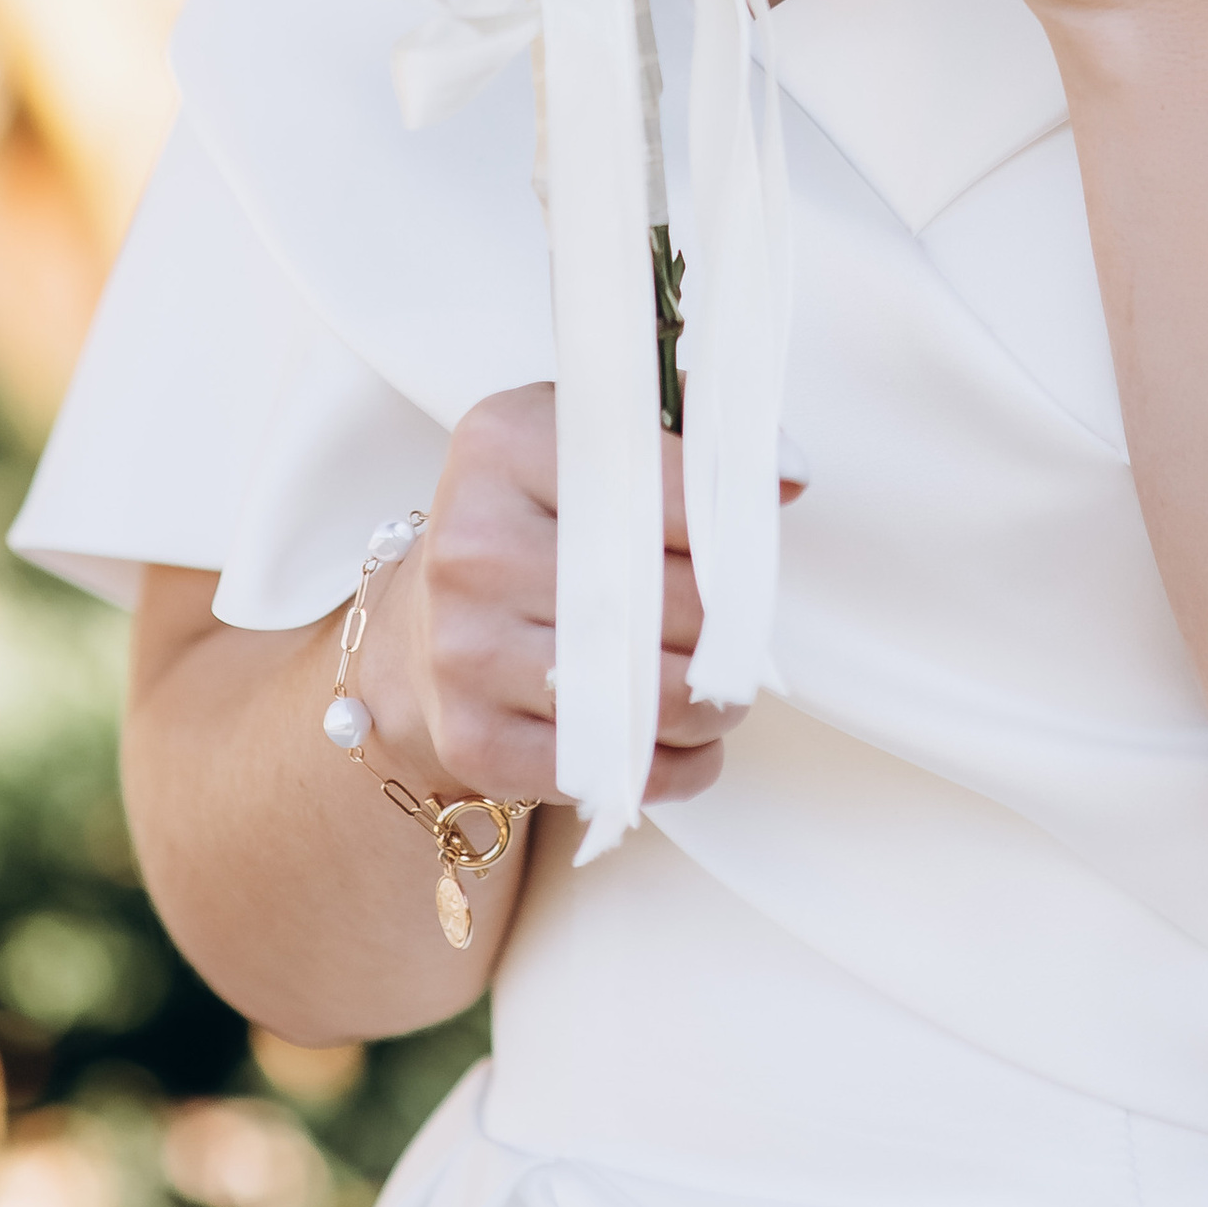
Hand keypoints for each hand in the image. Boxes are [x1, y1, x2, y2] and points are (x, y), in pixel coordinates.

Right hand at [372, 393, 791, 808]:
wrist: (421, 633)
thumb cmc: (533, 528)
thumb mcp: (589, 446)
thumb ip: (688, 436)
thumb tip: (786, 472)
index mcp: (503, 445)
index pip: (669, 487)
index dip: (735, 527)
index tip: (752, 550)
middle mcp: (472, 546)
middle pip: (673, 598)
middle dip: (734, 627)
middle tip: (742, 634)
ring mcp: (465, 649)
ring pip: (658, 693)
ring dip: (717, 704)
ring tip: (719, 691)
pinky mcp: (474, 739)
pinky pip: (622, 770)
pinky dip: (679, 765)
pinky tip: (678, 740)